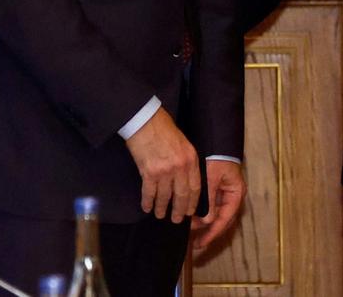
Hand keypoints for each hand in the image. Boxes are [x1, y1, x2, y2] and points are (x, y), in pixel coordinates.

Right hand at [125, 107, 200, 223]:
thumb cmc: (164, 128)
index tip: (190, 211)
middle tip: (176, 220)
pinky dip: (147, 202)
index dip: (193, 202)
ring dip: (162, 209)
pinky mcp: (148, 173)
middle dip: (179, 210)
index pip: (195, 187)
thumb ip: (186, 160)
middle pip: (182, 196)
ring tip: (160, 215)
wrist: (146, 121)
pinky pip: (149, 193)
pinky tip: (146, 207)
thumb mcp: (183, 143)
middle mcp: (180, 168)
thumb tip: (185, 177)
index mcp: (191, 159)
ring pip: (165, 197)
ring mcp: (164, 172)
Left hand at [191, 159, 246, 249]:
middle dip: (209, 231)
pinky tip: (194, 217)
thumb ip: (210, 200)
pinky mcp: (219, 190)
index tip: (202, 243)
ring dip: (206, 223)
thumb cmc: (217, 157)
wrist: (216, 140)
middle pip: (223, 220)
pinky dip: (204, 214)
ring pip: (217, 215)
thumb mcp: (212, 178)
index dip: (213, 232)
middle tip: (196, 243)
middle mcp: (233, 196)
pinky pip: (213, 207)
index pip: (226, 218)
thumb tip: (207, 221)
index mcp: (236, 193)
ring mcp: (226, 193)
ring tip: (192, 229)